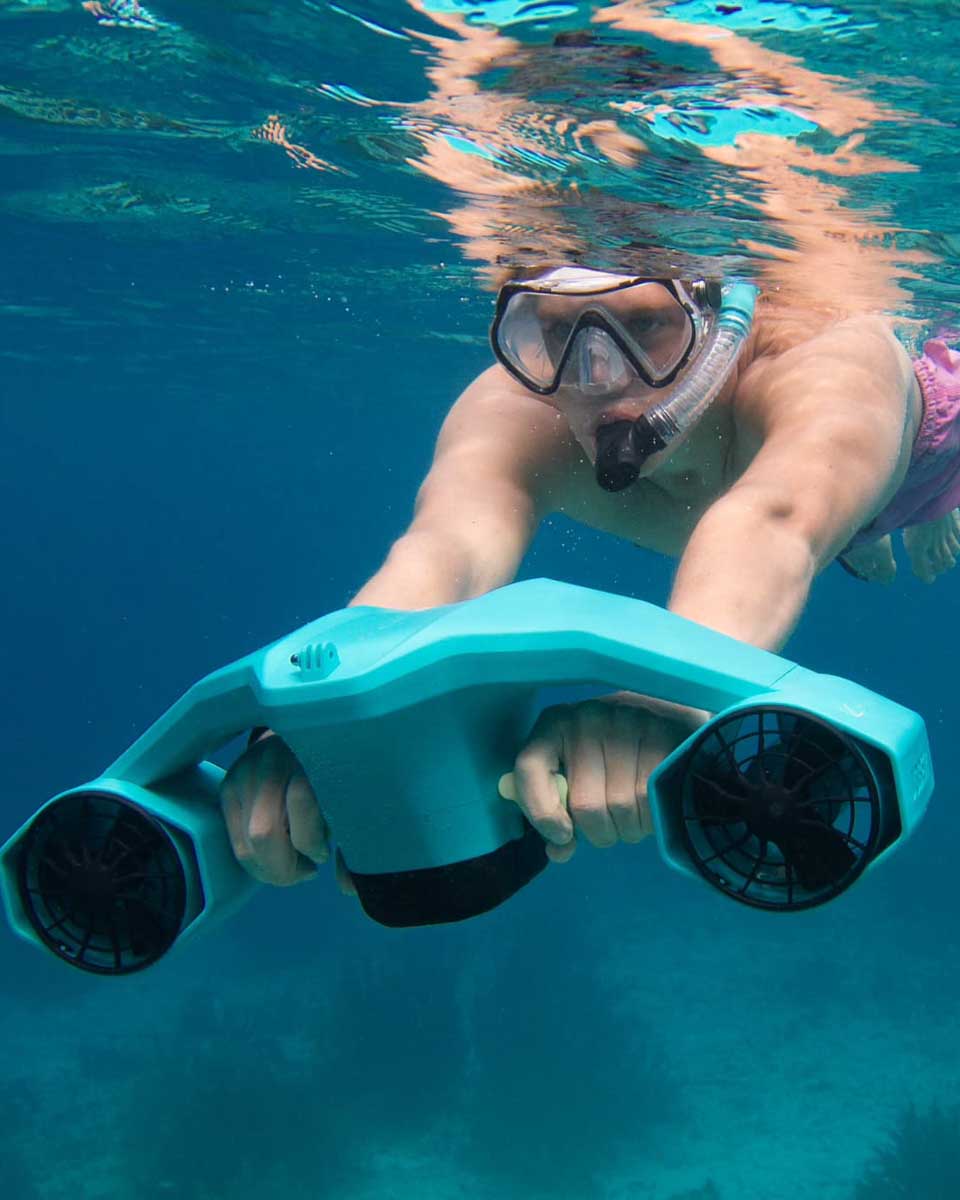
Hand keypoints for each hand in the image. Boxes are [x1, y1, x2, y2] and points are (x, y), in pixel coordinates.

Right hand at [220, 732, 355, 892]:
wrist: (297, 722)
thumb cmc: (331, 764)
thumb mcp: (348, 796)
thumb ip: (351, 844)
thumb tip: (349, 890)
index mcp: (309, 761)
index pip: (302, 817)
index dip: (313, 846)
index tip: (324, 853)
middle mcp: (271, 766)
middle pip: (264, 836)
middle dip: (284, 869)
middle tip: (305, 871)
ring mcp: (244, 774)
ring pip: (245, 844)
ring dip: (268, 869)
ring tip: (291, 865)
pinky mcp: (227, 784)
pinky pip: (233, 837)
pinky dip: (253, 855)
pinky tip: (274, 852)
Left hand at [501, 694, 705, 862]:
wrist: (664, 719)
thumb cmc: (610, 754)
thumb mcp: (576, 770)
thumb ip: (559, 809)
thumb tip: (558, 850)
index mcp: (555, 724)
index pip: (528, 768)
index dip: (540, 813)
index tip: (562, 836)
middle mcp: (587, 718)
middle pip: (584, 805)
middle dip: (598, 831)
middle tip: (609, 822)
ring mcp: (626, 724)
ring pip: (620, 808)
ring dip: (627, 827)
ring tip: (632, 810)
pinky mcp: (660, 736)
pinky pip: (650, 800)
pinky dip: (649, 818)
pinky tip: (651, 805)